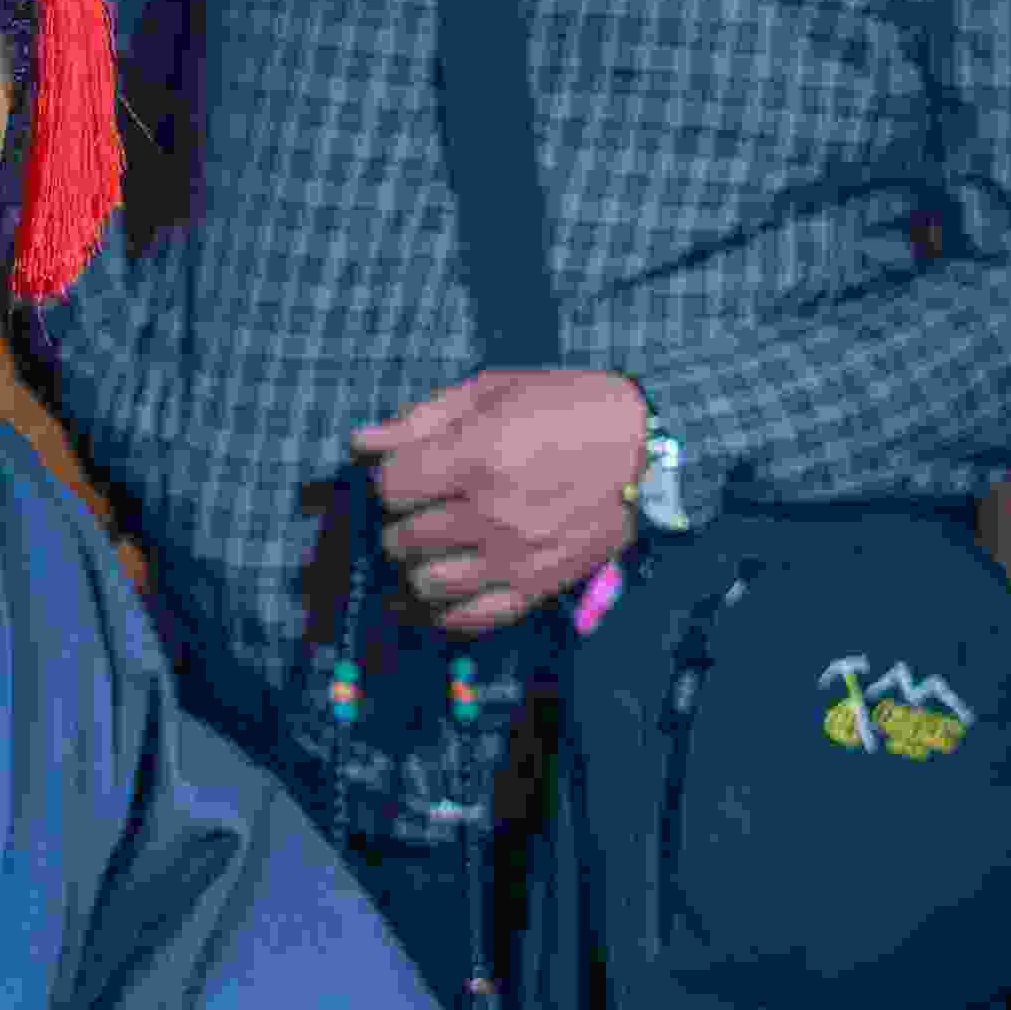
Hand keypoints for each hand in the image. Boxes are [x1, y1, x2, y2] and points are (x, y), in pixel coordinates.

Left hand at [350, 368, 644, 636]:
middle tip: (420, 510)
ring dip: (416, 567)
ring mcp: (514, 557)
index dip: (390, 479)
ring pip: (425, 585)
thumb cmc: (569, 406)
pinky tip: (440, 592)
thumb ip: (423, 418)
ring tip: (431, 549)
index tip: (408, 473)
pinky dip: (443, 612)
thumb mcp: (495, 390)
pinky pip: (470, 619)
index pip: (390, 487)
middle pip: (401, 539)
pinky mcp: (537, 588)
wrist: (651, 450)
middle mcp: (490, 513)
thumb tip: (359, 444)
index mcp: (477, 455)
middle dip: (400, 522)